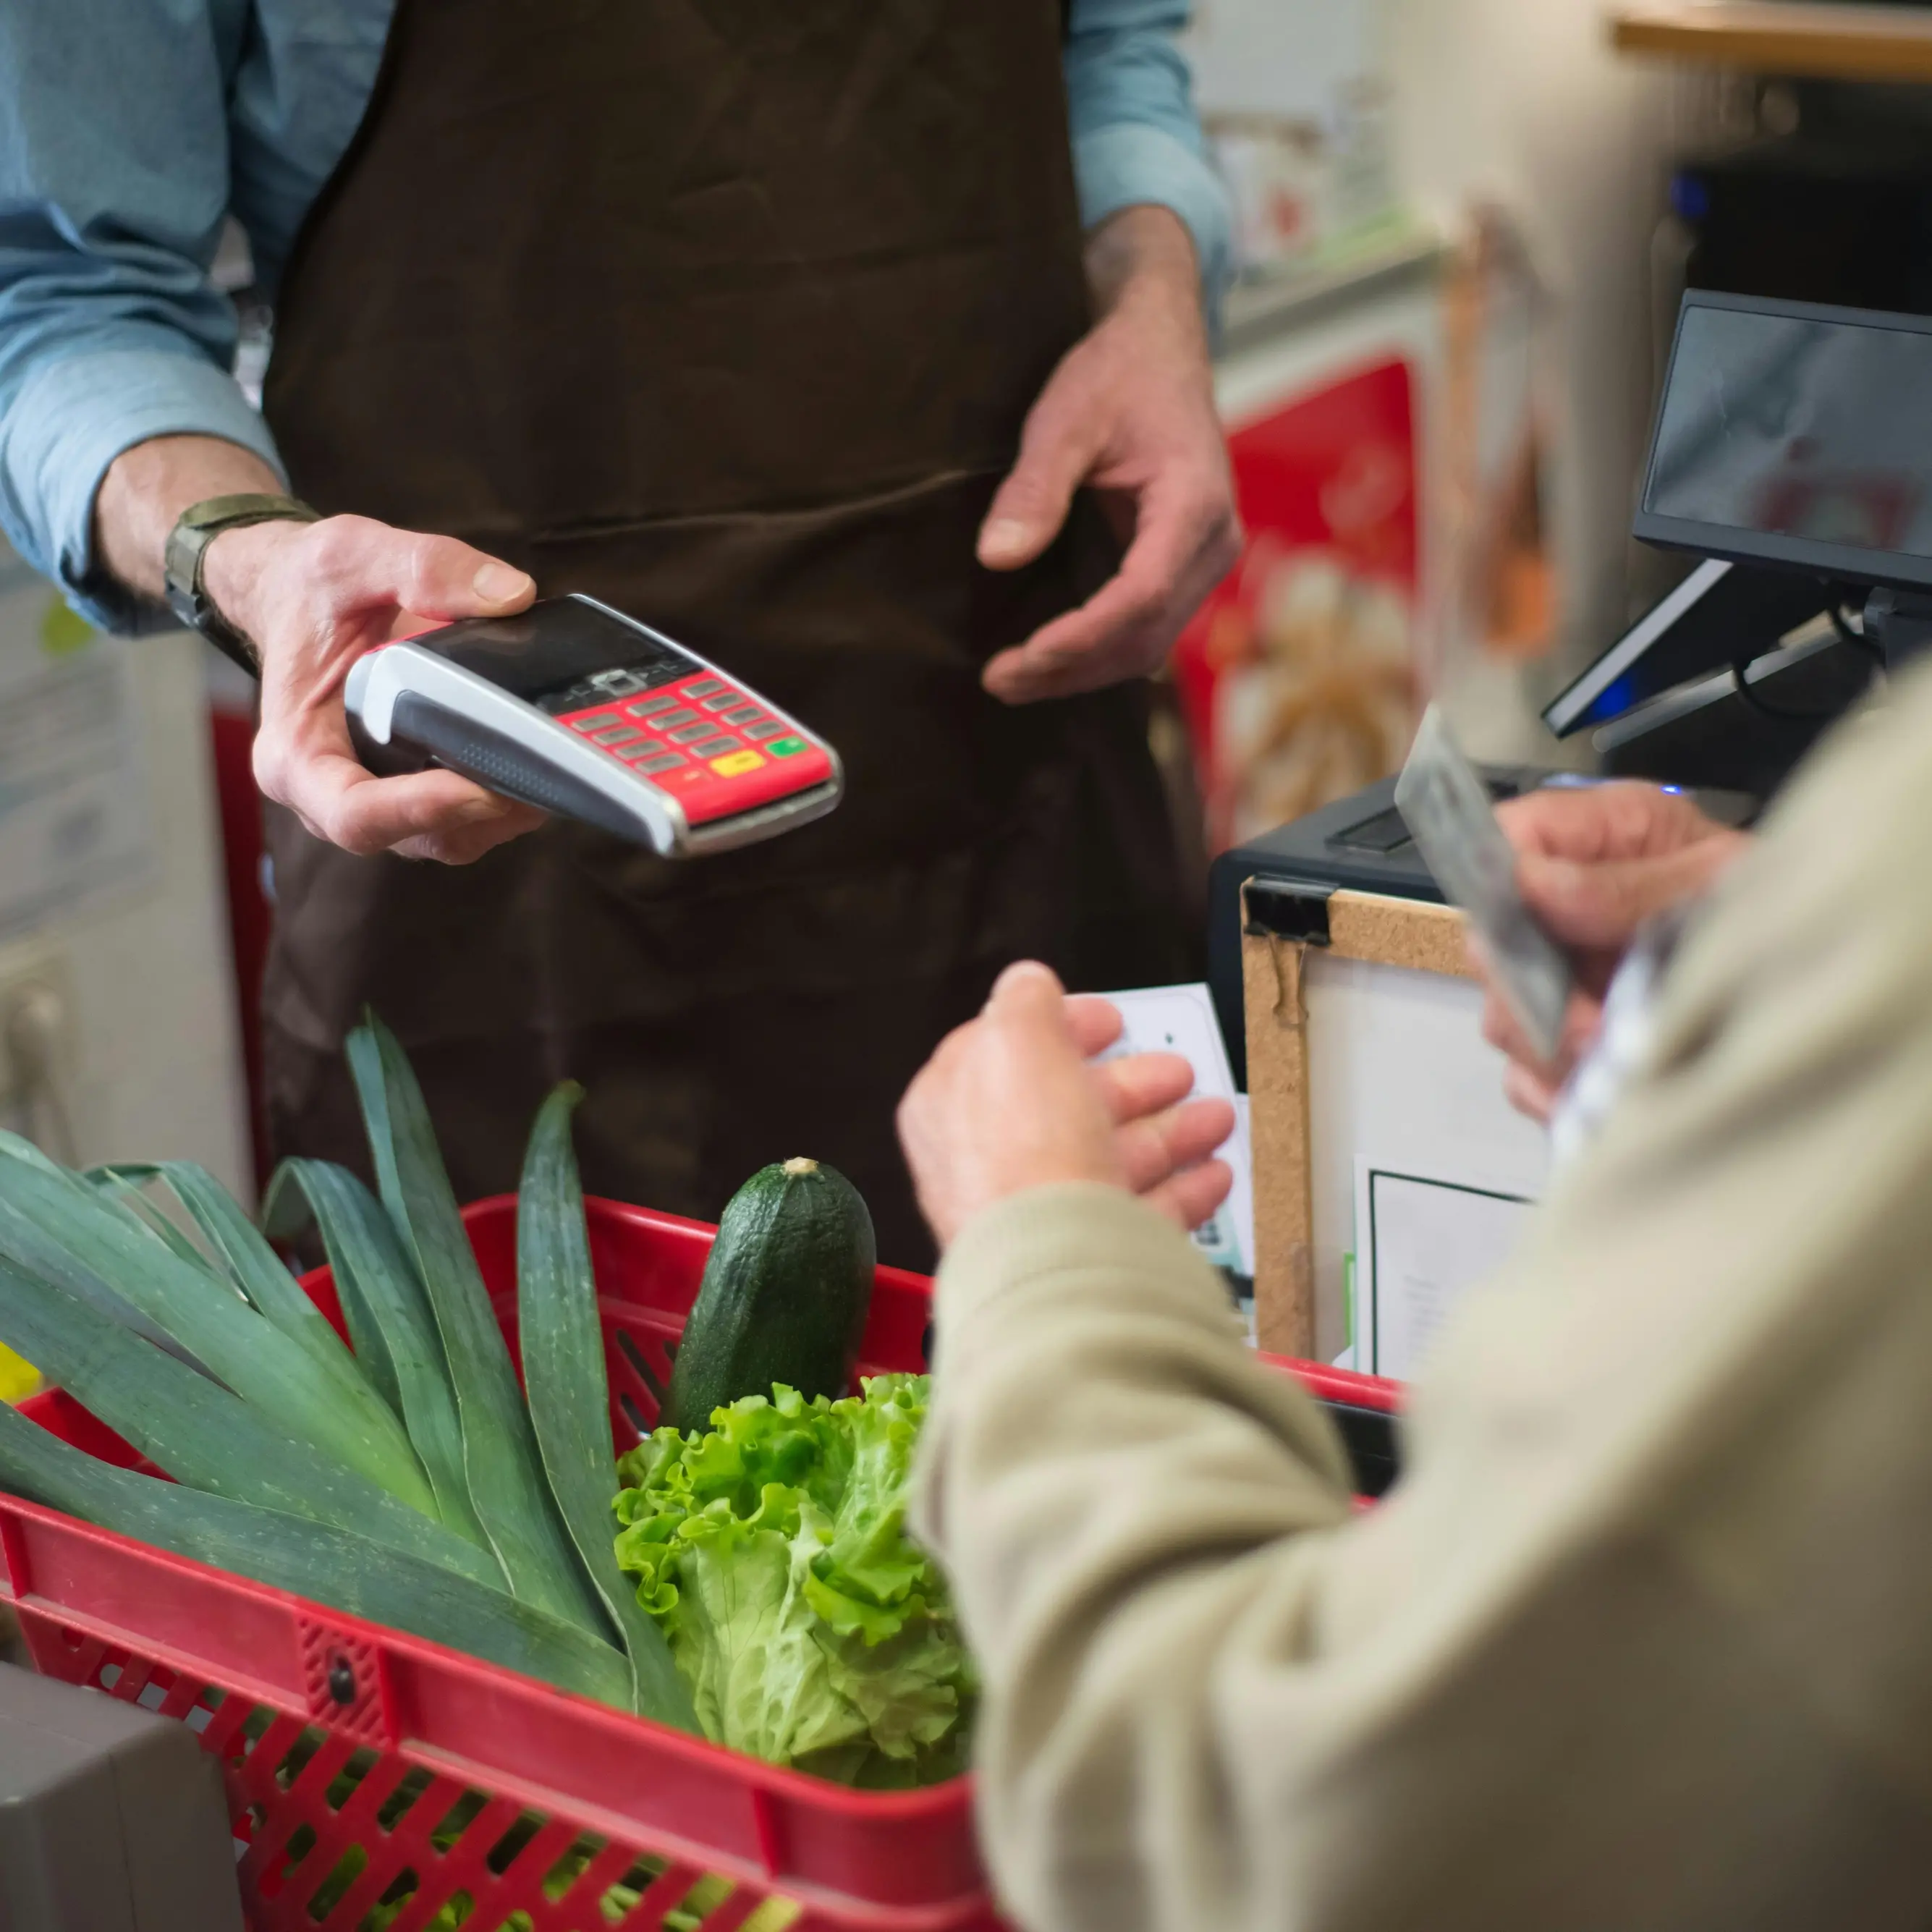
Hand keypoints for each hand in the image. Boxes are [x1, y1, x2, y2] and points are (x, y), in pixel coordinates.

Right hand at [205, 514, 548, 863]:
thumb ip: (426, 569)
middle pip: (414, 837)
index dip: (418, 812)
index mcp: (296, 754)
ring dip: (504, 813)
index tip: (478, 789)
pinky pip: (467, 821)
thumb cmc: (312, 589)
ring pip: (450, 838)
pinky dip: (507, 799)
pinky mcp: (417, 795)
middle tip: (543, 775)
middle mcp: (331, 795)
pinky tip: (539, 759)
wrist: (300, 598)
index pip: (352, 814)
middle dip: (481, 813)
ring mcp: (379, 802)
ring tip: (551, 766)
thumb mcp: (354, 556)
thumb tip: (511, 594)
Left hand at [898, 960, 1235, 1249]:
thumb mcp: (1018, 1041)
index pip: (1006, 1054)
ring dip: (1171, 1134)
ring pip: (1112, 1162)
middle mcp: (991, 1166)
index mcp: (953, 1108)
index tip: (1111, 1019)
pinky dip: (1181, 1192)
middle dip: (1132, 1085)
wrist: (1057, 1268)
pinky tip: (1213, 1175)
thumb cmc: (1023, 1155)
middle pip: (1069, 1110)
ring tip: (1217, 1117)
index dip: (1062, 1028)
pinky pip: (1140, 1218)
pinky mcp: (1088, 1258)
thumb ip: (1024, 1002)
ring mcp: (1041, 1215)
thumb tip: (1028, 983)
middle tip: (1177, 1071)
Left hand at [977, 206, 1240, 704]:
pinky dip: (1096, 650)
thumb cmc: (1116, 373)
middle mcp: (1213, 542)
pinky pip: (1146, 627)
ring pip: (1149, 644)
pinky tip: (1044, 659)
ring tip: (1010, 680)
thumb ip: (1033, 488)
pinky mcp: (1185, 567)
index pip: (1142, 594)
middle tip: (998, 681)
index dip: (1085, 635)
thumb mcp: (1063, 417)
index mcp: (1194, 503)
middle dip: (1072, 668)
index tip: (1026, 655)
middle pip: (1146, 635)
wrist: (1160, 347)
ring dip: (1081, 671)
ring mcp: (1204, 560)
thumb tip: (996, 558)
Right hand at [1480, 783, 1751, 1118]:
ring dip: (1554, 1048)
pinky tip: (1607, 1089)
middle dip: (1535, 992)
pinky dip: (1559, 1091)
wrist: (1823, 967)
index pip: (1504, 839)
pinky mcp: (1565, 1040)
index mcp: (1597, 838)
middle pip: (1490, 945)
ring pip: (1504, 1018)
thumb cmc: (1778, 904)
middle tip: (1592, 1024)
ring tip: (1620, 1059)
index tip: (1538, 927)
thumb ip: (1629, 885)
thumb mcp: (1722, 880)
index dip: (1504, 881)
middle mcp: (1562, 907)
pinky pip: (1527, 1076)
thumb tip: (1536, 886)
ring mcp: (1559, 976)